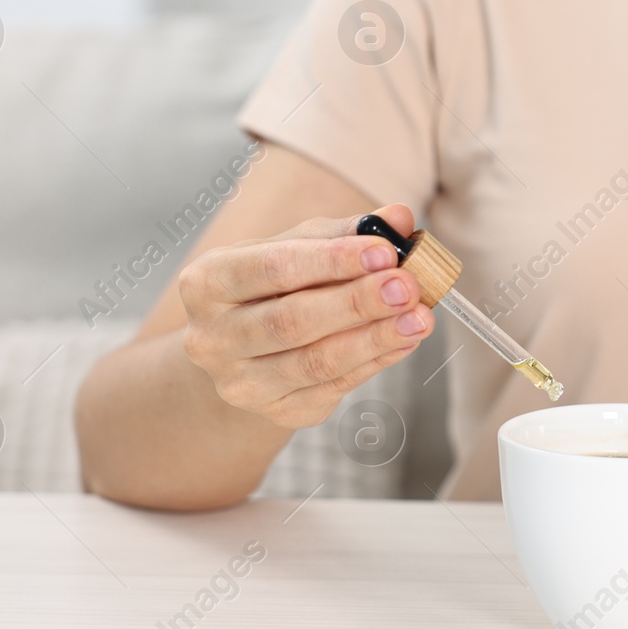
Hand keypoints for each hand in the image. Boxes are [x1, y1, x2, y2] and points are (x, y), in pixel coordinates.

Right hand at [177, 205, 433, 428]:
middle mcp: (212, 337)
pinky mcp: (276, 411)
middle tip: (409, 286)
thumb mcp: (298, 247)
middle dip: (357, 302)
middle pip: (292, 321)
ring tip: (419, 317)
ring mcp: (240, 382)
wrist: (244, 349)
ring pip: (316, 362)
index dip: (332, 261)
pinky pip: (334, 386)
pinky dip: (376, 362)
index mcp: (208, 282)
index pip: (274, 268)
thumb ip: (347, 232)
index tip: (385, 252)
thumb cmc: (273, 285)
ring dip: (375, 338)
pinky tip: (405, 341)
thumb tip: (399, 217)